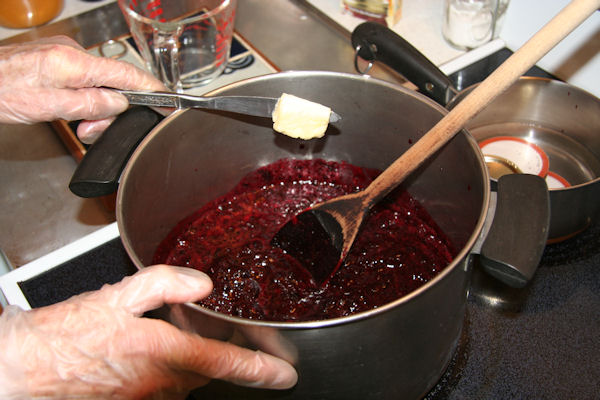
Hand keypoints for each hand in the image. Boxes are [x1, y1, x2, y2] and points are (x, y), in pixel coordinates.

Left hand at [0, 35, 165, 142]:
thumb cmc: (0, 91)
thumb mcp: (48, 107)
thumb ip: (89, 104)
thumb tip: (120, 103)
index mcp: (74, 62)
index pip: (126, 73)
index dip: (149, 86)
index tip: (166, 96)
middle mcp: (72, 53)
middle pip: (112, 82)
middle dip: (109, 110)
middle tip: (92, 130)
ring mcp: (63, 55)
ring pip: (96, 84)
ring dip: (93, 108)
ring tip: (79, 127)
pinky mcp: (55, 60)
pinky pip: (82, 80)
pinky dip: (82, 99)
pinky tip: (70, 112)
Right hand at [0, 265, 297, 398]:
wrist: (26, 369)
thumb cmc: (66, 334)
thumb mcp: (117, 295)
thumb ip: (165, 283)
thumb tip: (202, 284)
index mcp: (164, 353)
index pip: (226, 364)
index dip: (262, 371)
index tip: (285, 376)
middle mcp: (162, 384)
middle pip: (211, 371)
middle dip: (228, 358)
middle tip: (233, 338)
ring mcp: (149, 399)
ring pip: (189, 379)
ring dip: (194, 360)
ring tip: (178, 338)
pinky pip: (167, 386)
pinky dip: (171, 369)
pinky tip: (152, 351)